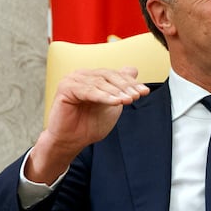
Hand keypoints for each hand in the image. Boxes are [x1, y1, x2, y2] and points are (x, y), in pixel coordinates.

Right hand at [28, 67, 148, 183]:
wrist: (72, 141)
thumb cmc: (89, 125)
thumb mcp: (112, 104)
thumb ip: (121, 88)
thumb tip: (132, 69)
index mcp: (93, 77)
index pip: (115, 75)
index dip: (131, 83)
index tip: (145, 92)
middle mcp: (82, 75)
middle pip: (108, 76)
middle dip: (125, 86)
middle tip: (137, 96)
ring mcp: (72, 80)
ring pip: (100, 82)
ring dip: (116, 92)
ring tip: (128, 100)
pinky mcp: (65, 88)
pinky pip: (88, 90)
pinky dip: (103, 96)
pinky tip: (115, 102)